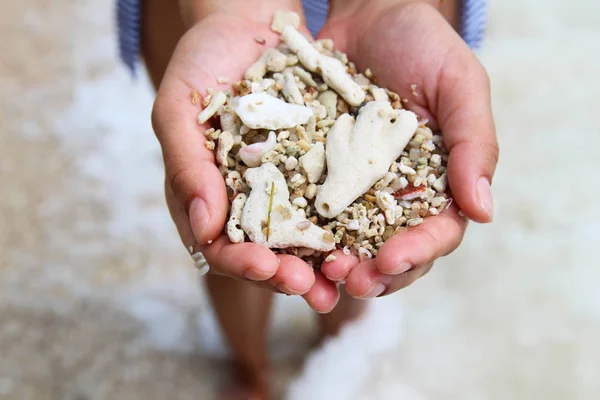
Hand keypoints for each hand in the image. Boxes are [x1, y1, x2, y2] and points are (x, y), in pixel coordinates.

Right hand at [151, 6, 340, 311]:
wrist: (245, 21)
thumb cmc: (201, 64)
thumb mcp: (179, 109)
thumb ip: (186, 167)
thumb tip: (203, 228)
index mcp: (209, 197)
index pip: (220, 247)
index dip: (242, 263)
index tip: (265, 267)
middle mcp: (248, 200)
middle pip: (266, 252)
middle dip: (288, 274)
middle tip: (313, 288)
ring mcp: (286, 186)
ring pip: (304, 236)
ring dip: (323, 262)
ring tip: (346, 275)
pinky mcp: (318, 166)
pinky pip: (334, 198)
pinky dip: (348, 220)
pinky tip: (369, 235)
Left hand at [318, 1, 498, 297]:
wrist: (367, 16)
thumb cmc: (421, 45)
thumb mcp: (459, 85)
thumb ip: (474, 144)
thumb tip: (483, 210)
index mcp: (437, 184)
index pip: (435, 233)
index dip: (416, 253)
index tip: (391, 260)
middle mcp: (396, 196)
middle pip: (389, 251)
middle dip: (372, 273)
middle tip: (350, 280)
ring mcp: (354, 190)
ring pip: (348, 243)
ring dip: (333, 265)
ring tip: (317, 273)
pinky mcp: (317, 176)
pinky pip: (307, 211)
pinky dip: (300, 232)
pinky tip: (284, 244)